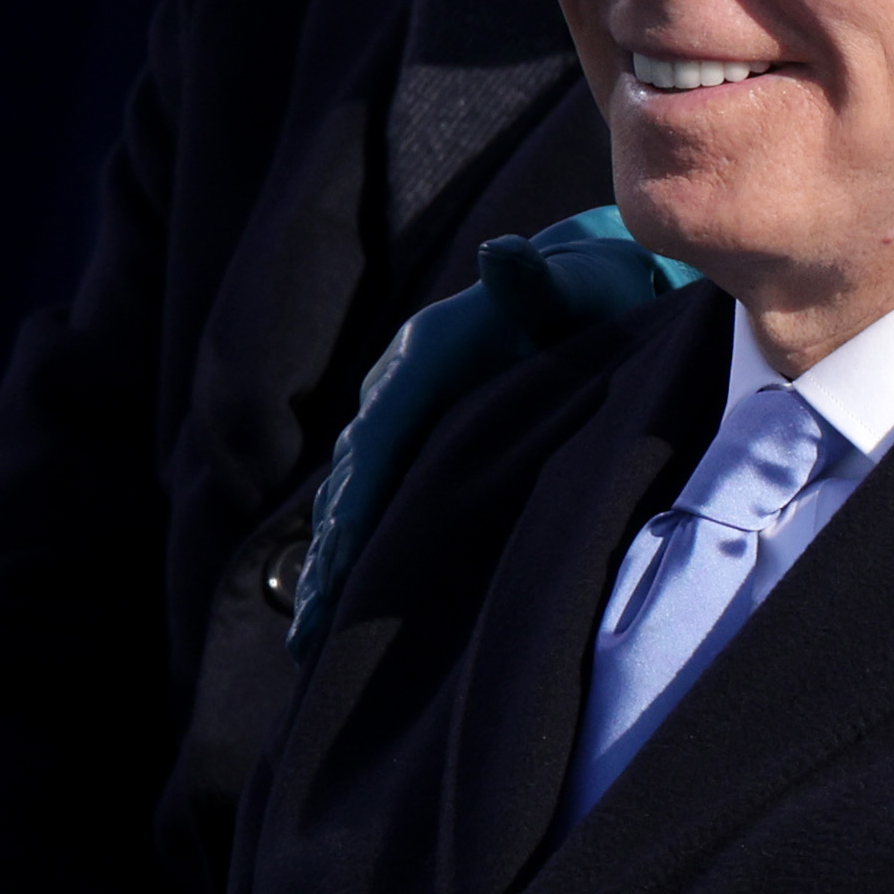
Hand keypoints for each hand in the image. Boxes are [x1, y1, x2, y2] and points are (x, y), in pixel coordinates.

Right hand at [285, 208, 697, 652]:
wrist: (580, 287)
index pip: (379, 437)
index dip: (360, 500)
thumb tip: (505, 256)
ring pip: (350, 497)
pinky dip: (350, 552)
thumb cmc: (584, 298)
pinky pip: (370, 501)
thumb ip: (534, 285)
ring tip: (309, 637)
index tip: (345, 561)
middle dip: (332, 553)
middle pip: (352, 478)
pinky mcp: (413, 442)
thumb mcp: (569, 288)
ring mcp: (399, 414)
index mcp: (423, 355)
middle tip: (313, 627)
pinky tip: (335, 609)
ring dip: (329, 565)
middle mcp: (396, 385)